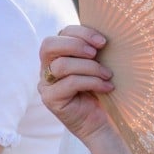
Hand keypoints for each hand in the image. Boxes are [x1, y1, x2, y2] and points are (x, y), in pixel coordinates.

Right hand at [38, 25, 114, 142]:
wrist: (104, 121)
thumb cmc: (103, 88)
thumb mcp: (99, 64)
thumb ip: (94, 49)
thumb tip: (103, 35)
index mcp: (59, 54)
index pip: (62, 33)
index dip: (81, 32)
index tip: (103, 41)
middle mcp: (47, 67)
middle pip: (49, 45)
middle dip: (76, 44)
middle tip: (97, 53)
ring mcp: (46, 84)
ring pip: (62, 65)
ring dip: (90, 67)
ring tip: (108, 75)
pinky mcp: (50, 99)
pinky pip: (69, 83)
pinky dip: (92, 82)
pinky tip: (107, 87)